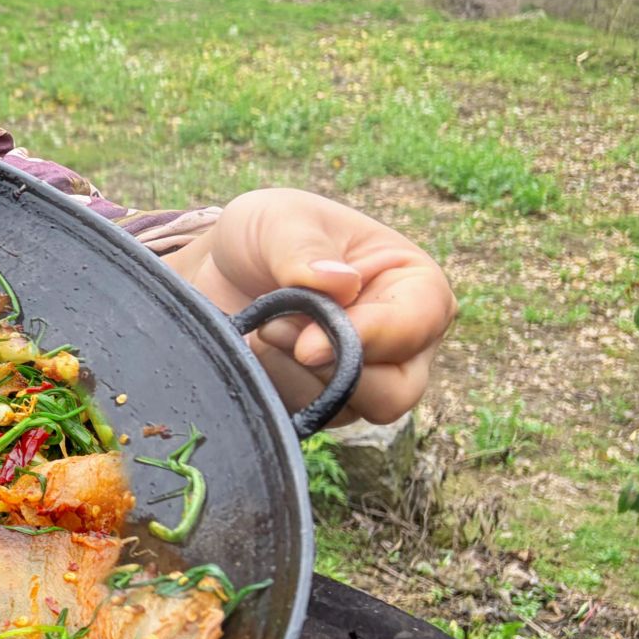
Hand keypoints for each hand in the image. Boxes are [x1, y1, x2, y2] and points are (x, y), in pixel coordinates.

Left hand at [167, 188, 454, 425]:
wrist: (220, 271)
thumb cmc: (267, 235)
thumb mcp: (281, 220)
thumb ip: (304, 248)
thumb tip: (341, 283)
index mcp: (415, 287)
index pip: (418, 324)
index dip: (368, 337)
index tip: (308, 342)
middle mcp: (403, 344)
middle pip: (396, 392)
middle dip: (330, 370)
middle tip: (274, 331)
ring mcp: (366, 383)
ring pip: (345, 409)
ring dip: (291, 374)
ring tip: (261, 327)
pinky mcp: (325, 408)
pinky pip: (307, 418)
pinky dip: (273, 389)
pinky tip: (253, 354)